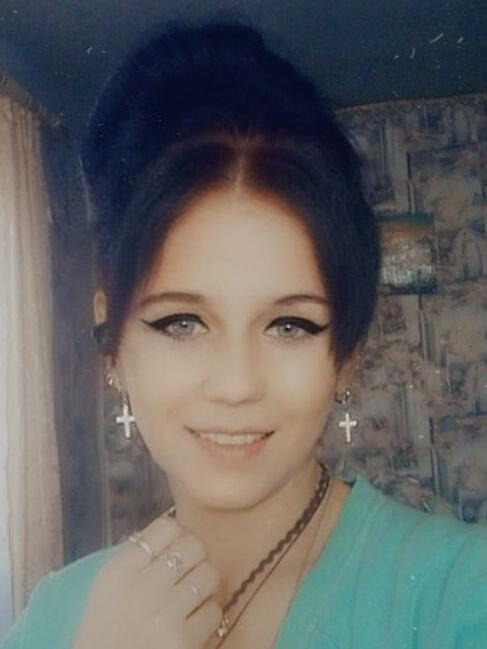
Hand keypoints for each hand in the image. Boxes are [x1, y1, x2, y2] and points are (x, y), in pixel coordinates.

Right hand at [72, 516, 222, 648]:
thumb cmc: (107, 625)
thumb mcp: (109, 583)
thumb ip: (137, 555)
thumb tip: (177, 531)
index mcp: (121, 569)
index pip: (167, 527)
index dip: (178, 535)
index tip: (177, 548)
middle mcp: (144, 586)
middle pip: (195, 545)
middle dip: (196, 557)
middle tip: (189, 571)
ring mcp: (166, 614)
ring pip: (210, 575)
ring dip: (205, 584)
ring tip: (192, 595)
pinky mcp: (183, 641)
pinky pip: (213, 611)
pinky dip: (207, 616)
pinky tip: (192, 621)